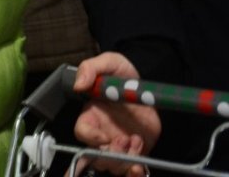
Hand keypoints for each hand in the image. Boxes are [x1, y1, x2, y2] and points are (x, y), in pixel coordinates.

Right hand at [70, 52, 161, 176]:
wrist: (148, 84)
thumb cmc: (123, 73)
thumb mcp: (108, 62)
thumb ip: (90, 68)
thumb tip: (79, 84)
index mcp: (91, 115)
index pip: (81, 132)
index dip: (90, 138)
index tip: (104, 136)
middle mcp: (102, 133)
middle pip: (96, 156)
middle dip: (110, 154)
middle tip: (124, 139)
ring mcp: (119, 144)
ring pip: (113, 166)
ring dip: (124, 160)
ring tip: (135, 141)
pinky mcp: (136, 152)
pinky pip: (131, 170)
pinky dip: (135, 171)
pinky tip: (141, 159)